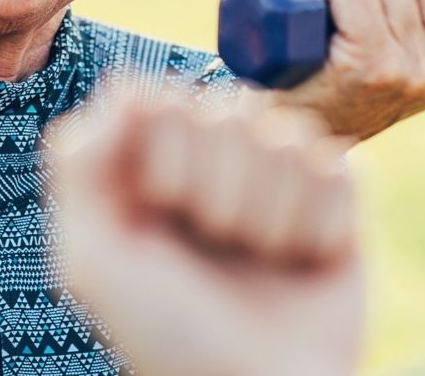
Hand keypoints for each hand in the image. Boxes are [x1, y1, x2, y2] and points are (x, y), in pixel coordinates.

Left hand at [48, 87, 362, 375]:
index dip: (166, 160)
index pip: (163, 99)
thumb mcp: (95, 260)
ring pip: (286, 137)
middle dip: (221, 191)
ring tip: (259, 261)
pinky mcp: (339, 200)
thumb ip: (84, 167)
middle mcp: (215, 162)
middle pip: (230, 111)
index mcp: (151, 165)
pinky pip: (339, 167)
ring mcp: (279, 177)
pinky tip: (304, 261)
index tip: (157, 217)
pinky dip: (320, 225)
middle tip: (215, 247)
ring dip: (270, 215)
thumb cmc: (168, 337)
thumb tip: (129, 86)